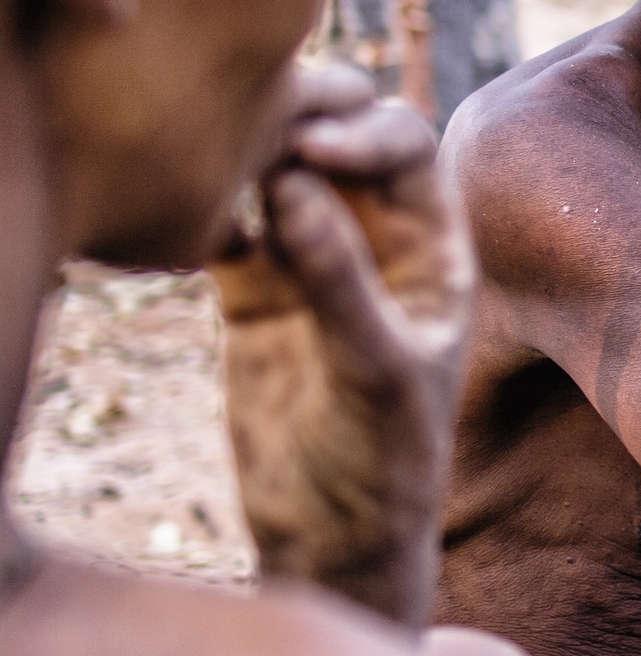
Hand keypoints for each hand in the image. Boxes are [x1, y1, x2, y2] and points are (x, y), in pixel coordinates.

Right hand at [209, 64, 474, 625]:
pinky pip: (227, 225)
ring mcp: (312, 264)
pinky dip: (205, 210)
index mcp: (434, 249)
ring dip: (246, 155)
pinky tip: (190, 226)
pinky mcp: (252, 296)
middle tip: (247, 128)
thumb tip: (297, 185)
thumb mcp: (375, 372)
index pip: (408, 148)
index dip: (362, 129)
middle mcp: (377, 242)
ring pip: (277, 172)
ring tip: (210, 166)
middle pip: (338, 140)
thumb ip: (341, 282)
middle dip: (301, 119)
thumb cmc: (386, 461)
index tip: (310, 146)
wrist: (338, 536)